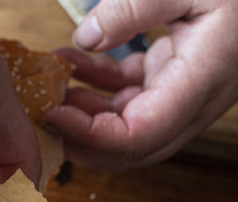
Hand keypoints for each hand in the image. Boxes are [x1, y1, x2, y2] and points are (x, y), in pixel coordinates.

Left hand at [43, 0, 237, 168]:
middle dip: (78, 140)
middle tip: (39, 113)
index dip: (88, 136)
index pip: (135, 138)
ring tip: (52, 81)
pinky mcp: (174, 85)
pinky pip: (129, 101)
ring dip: (84, 113)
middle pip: (125, 150)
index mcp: (197, 88)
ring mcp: (182, 99)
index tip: (52, 114)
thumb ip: (135, 9)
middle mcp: (189, 106)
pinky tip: (74, 63)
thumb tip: (86, 39)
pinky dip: (98, 89)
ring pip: (123, 130)